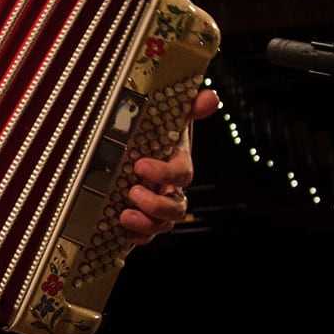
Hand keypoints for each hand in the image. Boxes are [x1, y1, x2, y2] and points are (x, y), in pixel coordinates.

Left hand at [120, 88, 219, 245]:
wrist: (138, 149)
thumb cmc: (156, 133)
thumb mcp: (168, 117)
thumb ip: (188, 108)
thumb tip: (209, 96)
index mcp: (178, 163)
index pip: (181, 173)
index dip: (165, 173)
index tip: (141, 165)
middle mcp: (171, 188)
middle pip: (176, 207)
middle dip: (156, 204)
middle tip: (132, 192)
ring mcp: (158, 205)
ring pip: (164, 224)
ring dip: (146, 224)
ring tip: (124, 215)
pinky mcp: (143, 218)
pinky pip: (148, 235)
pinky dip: (139, 236)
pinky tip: (124, 231)